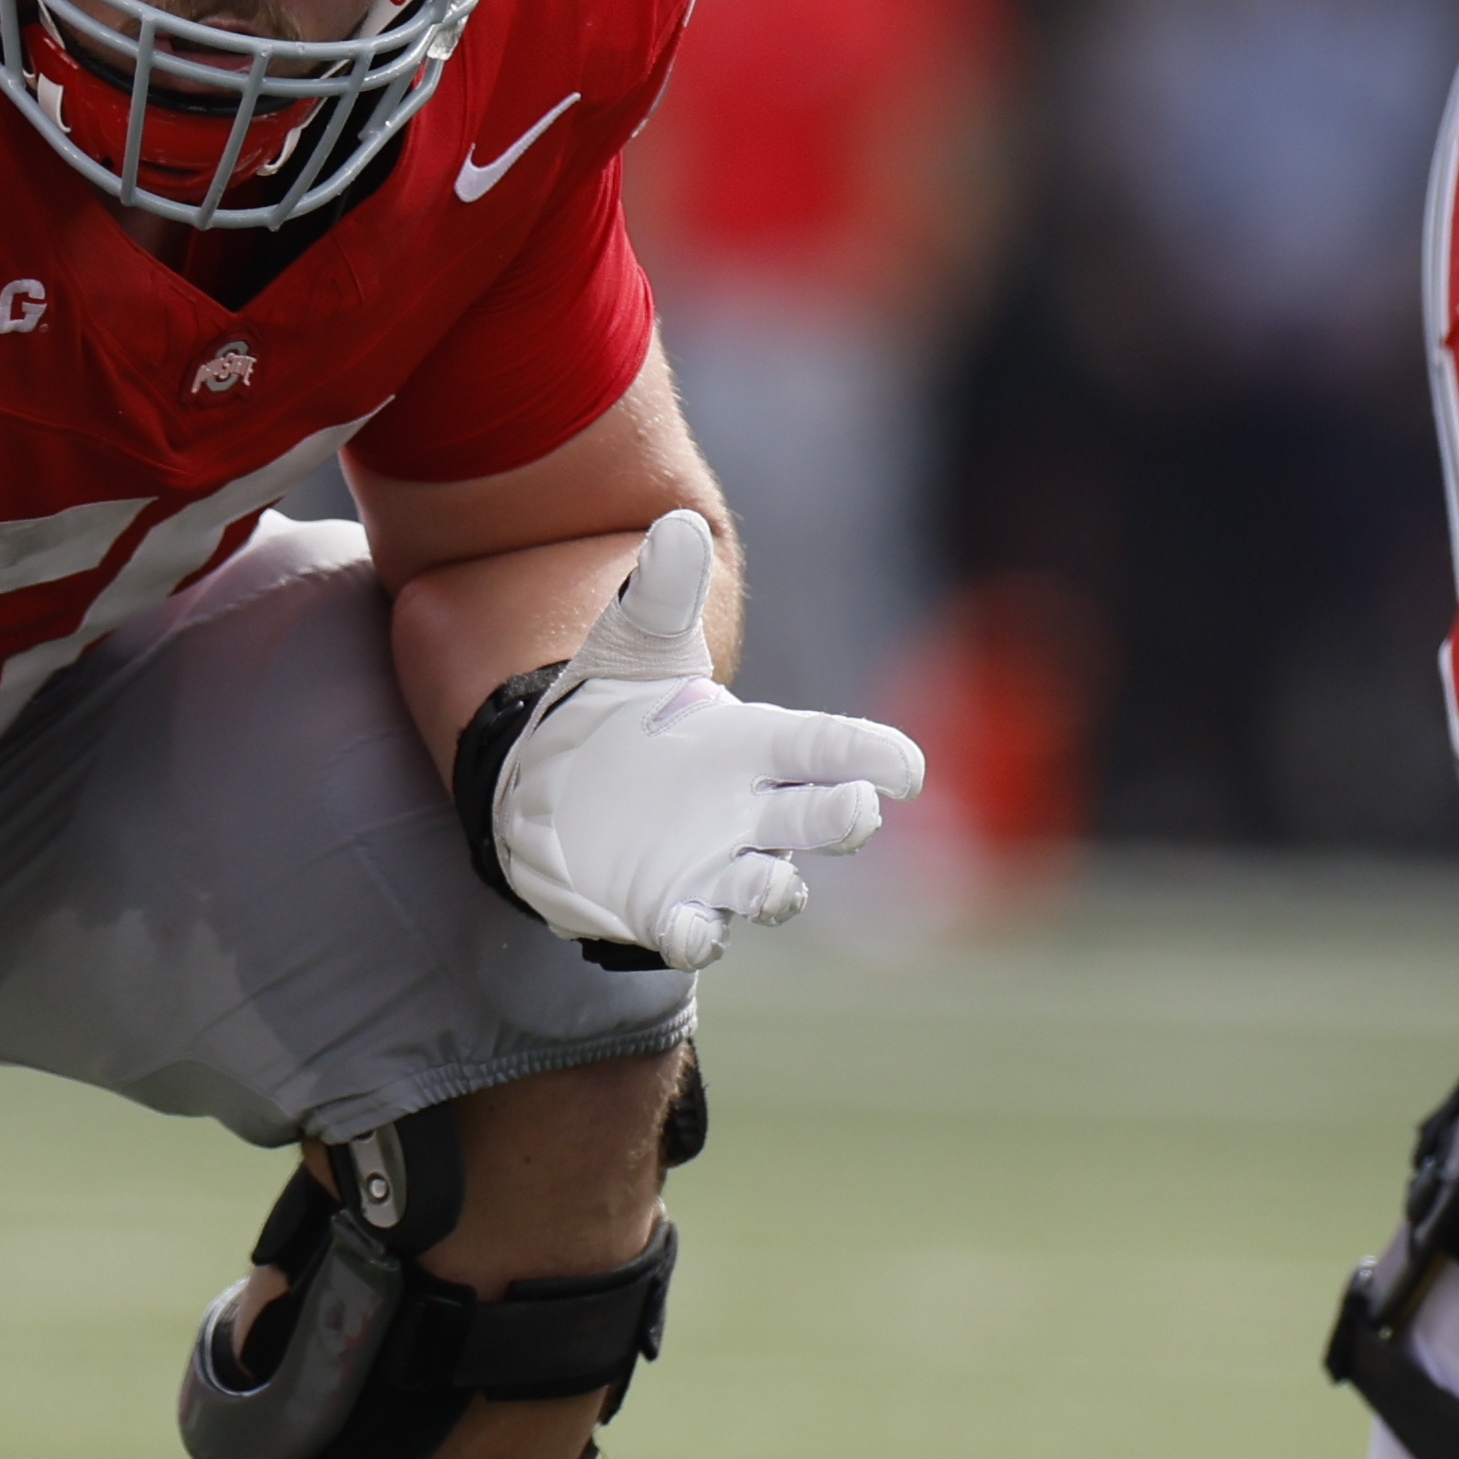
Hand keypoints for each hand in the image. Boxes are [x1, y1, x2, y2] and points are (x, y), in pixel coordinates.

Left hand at [484, 512, 925, 968]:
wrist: (552, 779)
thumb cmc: (619, 708)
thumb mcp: (635, 642)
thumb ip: (662, 590)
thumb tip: (676, 524)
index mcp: (756, 743)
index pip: (826, 746)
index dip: (869, 756)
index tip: (906, 769)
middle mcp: (751, 810)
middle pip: (817, 819)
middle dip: (842, 820)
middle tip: (857, 811)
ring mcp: (714, 864)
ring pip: (768, 885)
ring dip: (777, 888)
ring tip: (778, 885)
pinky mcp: (667, 906)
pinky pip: (693, 930)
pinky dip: (697, 934)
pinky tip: (689, 930)